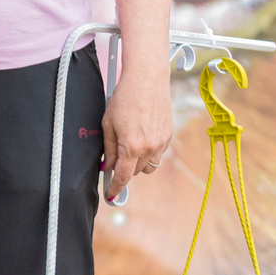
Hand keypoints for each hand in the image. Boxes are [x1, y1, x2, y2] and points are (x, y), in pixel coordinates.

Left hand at [99, 70, 174, 203]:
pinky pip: (158, 154)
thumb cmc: (124, 98)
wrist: (147, 80)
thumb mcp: (108, 124)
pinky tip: (142, 135)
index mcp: (131, 147)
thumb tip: (107, 166)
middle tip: (116, 156)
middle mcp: (149, 148)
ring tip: (130, 143)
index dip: (115, 188)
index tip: (111, 194)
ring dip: (138, 162)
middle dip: (125, 169)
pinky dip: (149, 152)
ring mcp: (161, 142)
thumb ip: (107, 149)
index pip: (123, 176)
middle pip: (135, 172)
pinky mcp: (168, 135)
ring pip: (149, 166)